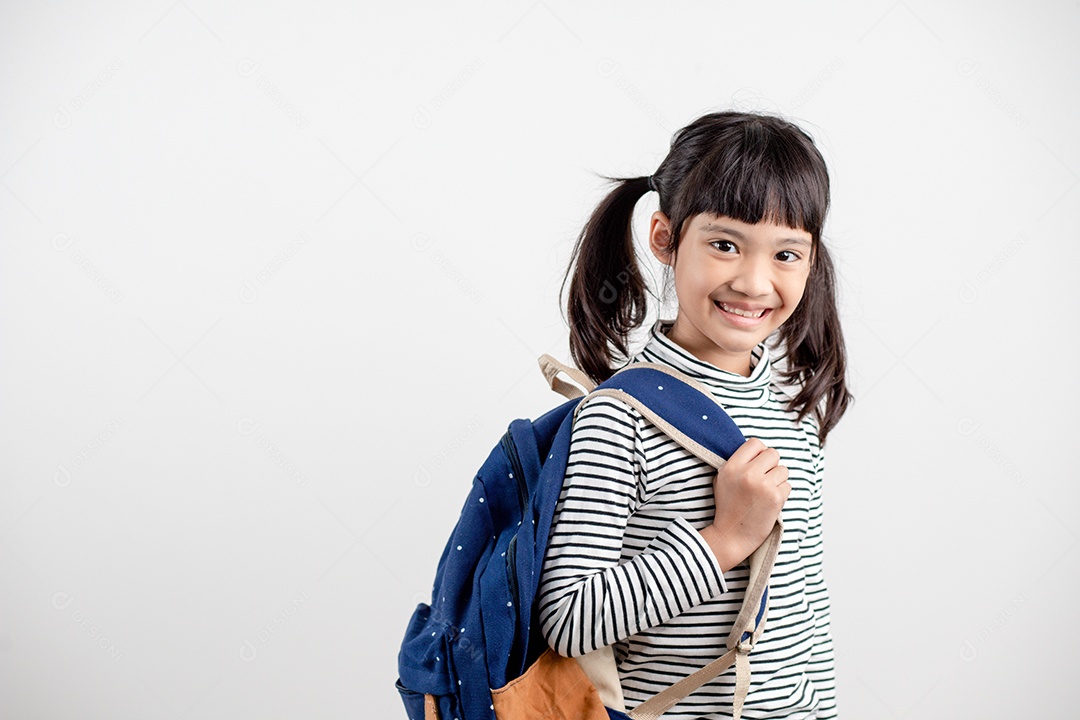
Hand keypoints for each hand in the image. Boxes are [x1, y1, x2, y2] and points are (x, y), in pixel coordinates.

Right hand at [699, 438, 788, 572]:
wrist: (732, 535)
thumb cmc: (728, 507)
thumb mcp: (722, 479)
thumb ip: (737, 463)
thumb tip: (757, 450)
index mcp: (732, 467)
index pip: (755, 443)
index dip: (759, 452)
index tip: (757, 464)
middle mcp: (747, 473)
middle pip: (772, 453)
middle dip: (771, 465)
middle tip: (764, 478)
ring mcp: (762, 485)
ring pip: (783, 470)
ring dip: (778, 480)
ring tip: (765, 493)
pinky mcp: (775, 498)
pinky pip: (788, 485)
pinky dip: (782, 493)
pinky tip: (770, 503)